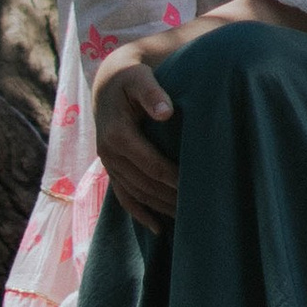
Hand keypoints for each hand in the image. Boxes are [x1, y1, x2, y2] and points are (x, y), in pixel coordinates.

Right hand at [93, 41, 181, 225]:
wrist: (109, 80)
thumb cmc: (131, 77)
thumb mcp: (139, 77)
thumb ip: (151, 92)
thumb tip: (166, 112)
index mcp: (117, 134)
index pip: (150, 163)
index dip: (173, 177)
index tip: (196, 186)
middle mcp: (108, 153)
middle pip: (144, 183)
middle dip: (170, 197)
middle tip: (199, 209)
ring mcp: (108, 163)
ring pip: (135, 193)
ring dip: (160, 208)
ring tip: (186, 219)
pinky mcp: (111, 168)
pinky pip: (122, 196)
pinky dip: (139, 213)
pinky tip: (158, 228)